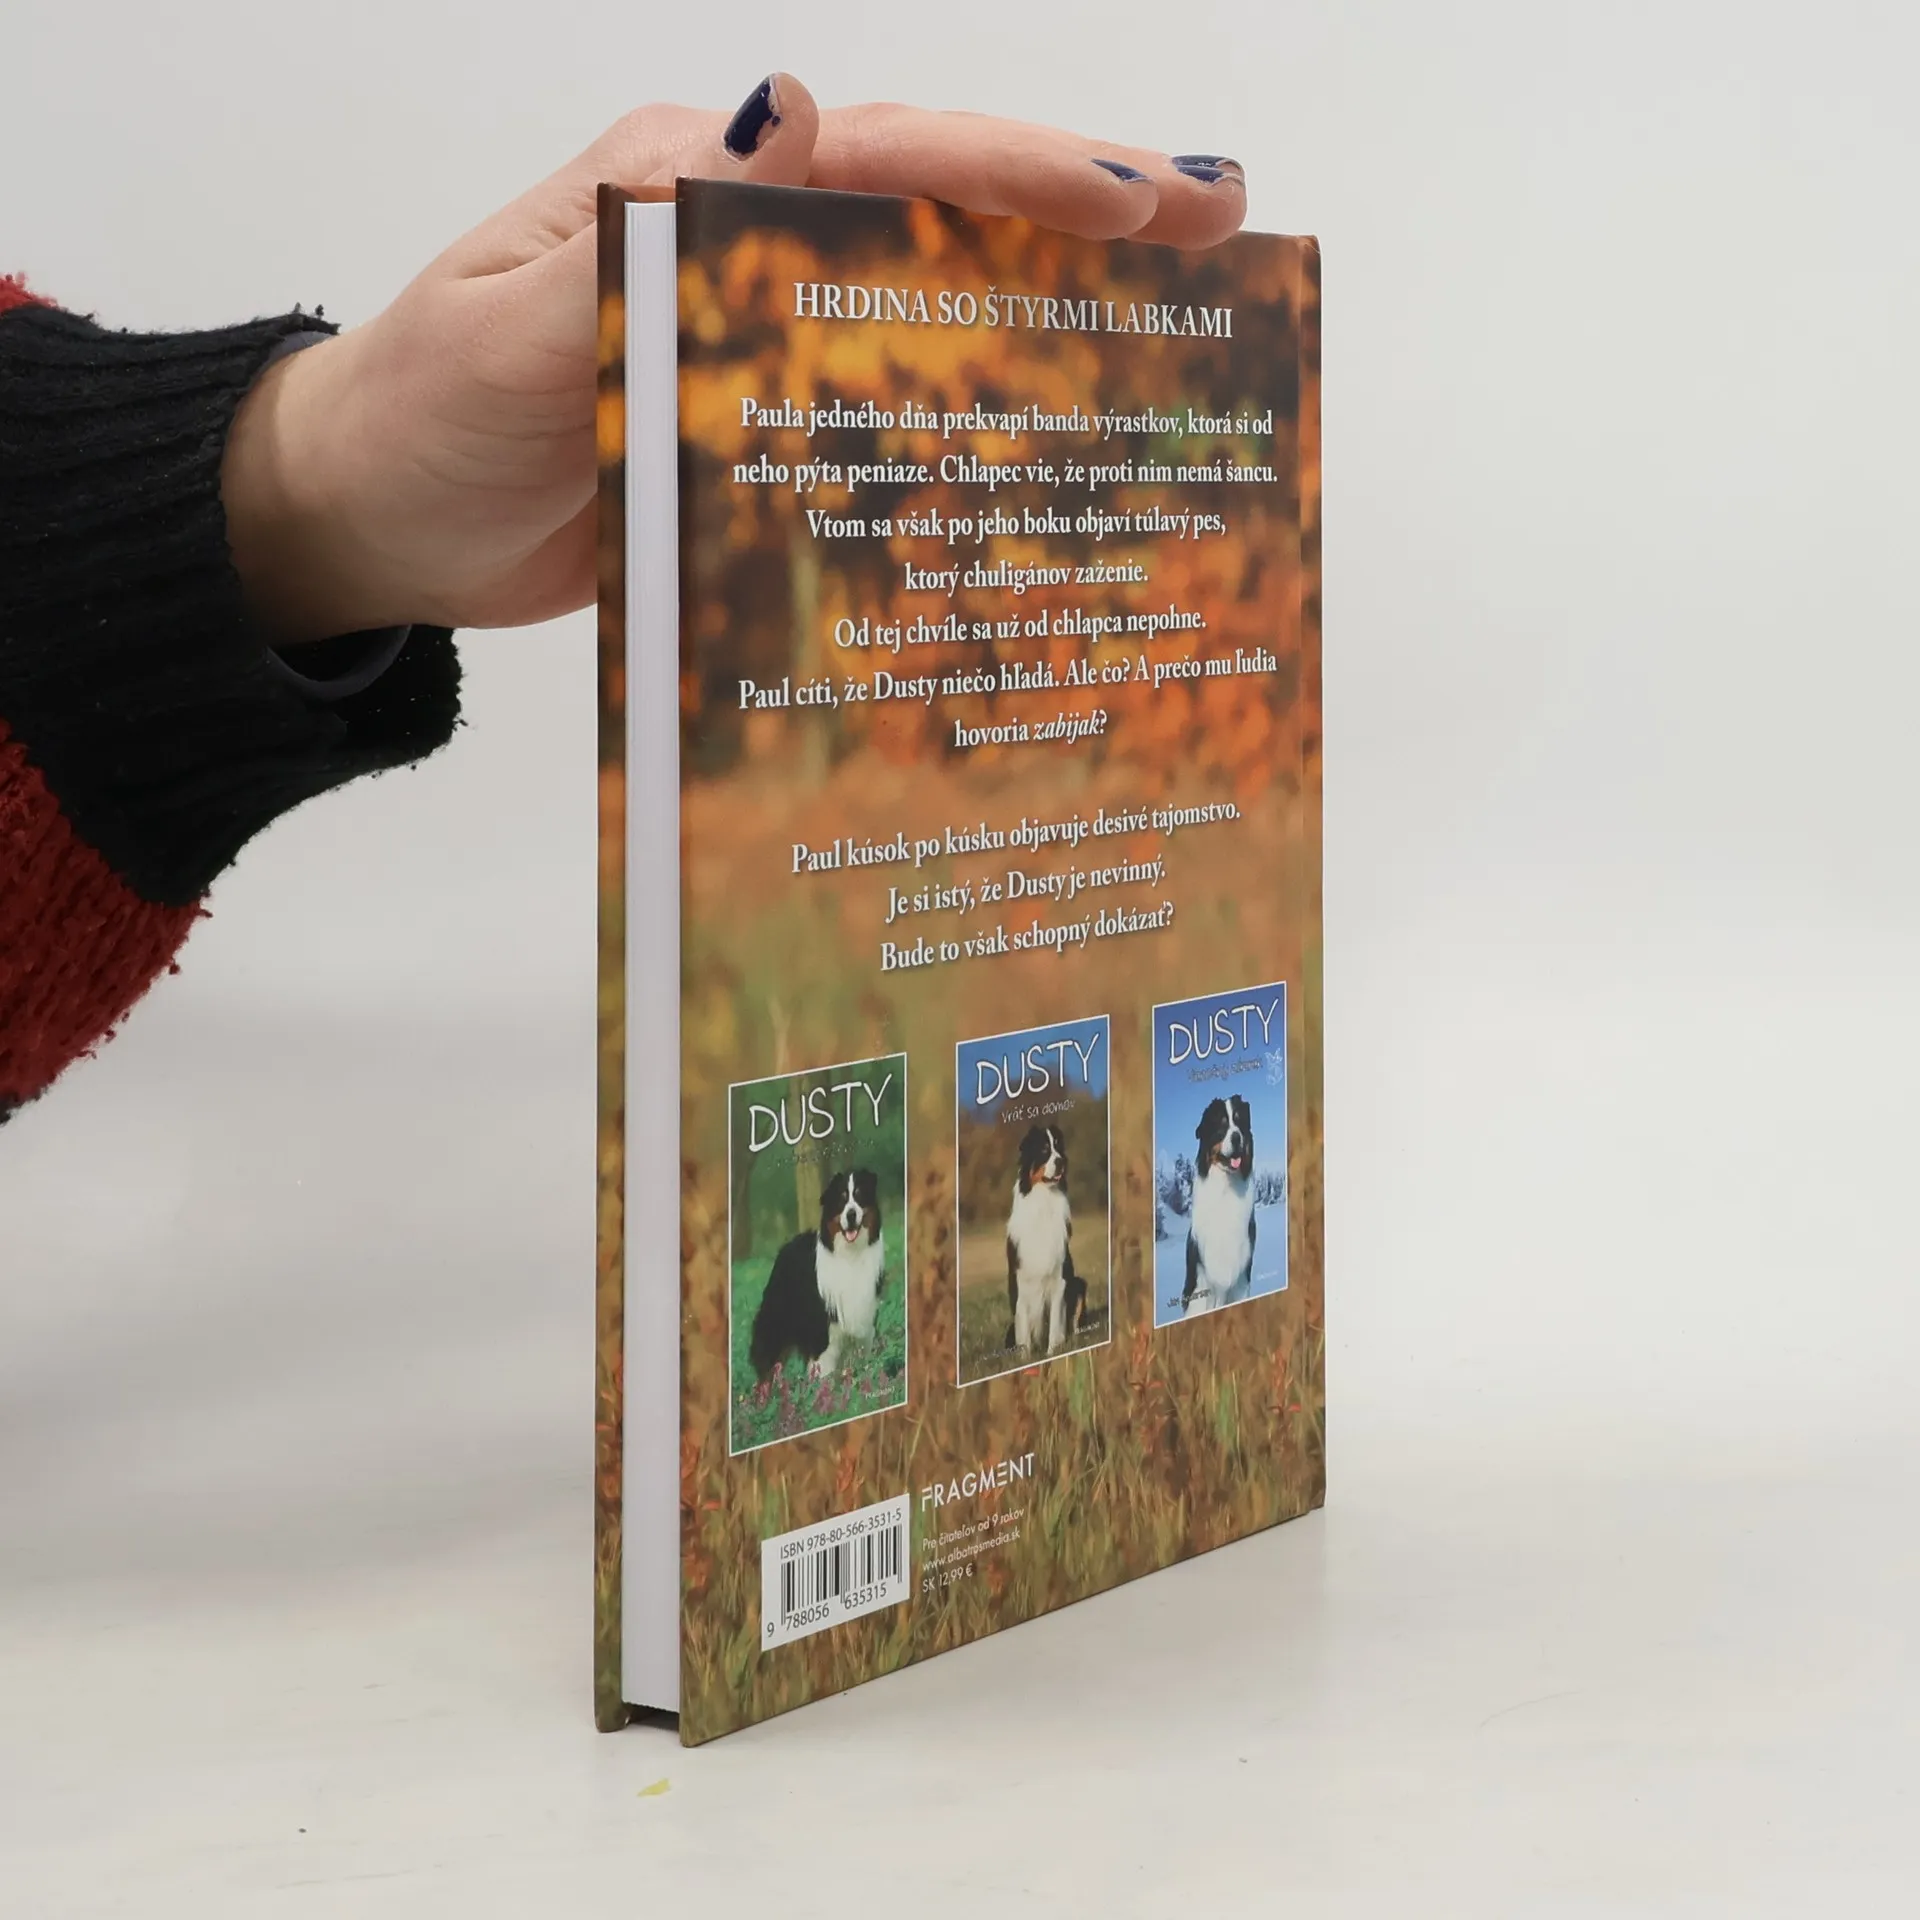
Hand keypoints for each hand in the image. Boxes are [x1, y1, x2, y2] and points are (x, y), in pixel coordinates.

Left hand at [222, 77, 1248, 642]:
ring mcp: (762, 344)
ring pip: (933, 310)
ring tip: (1184, 327)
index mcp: (696, 185)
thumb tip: (792, 111)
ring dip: (1057, 312)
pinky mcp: (762, 434)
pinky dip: (975, 418)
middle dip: (1086, 216)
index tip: (1149, 198)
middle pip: (943, 216)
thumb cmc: (425, 413)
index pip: (891, 157)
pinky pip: (888, 413)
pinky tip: (1052, 448)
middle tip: (1225, 226)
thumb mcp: (522, 318)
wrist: (377, 521)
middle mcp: (747, 248)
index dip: (1026, 172)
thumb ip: (646, 228)